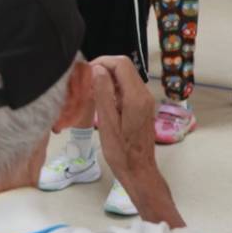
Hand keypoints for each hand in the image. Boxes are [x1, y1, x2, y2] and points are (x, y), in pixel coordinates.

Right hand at [90, 56, 158, 184]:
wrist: (139, 170)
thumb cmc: (120, 151)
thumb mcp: (107, 123)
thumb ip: (103, 93)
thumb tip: (98, 69)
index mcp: (136, 97)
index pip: (121, 64)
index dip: (102, 62)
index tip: (86, 73)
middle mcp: (144, 95)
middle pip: (125, 67)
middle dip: (104, 67)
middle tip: (87, 81)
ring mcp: (145, 100)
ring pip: (126, 76)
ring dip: (108, 77)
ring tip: (91, 90)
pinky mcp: (142, 106)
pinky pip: (127, 87)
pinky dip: (113, 87)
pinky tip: (102, 99)